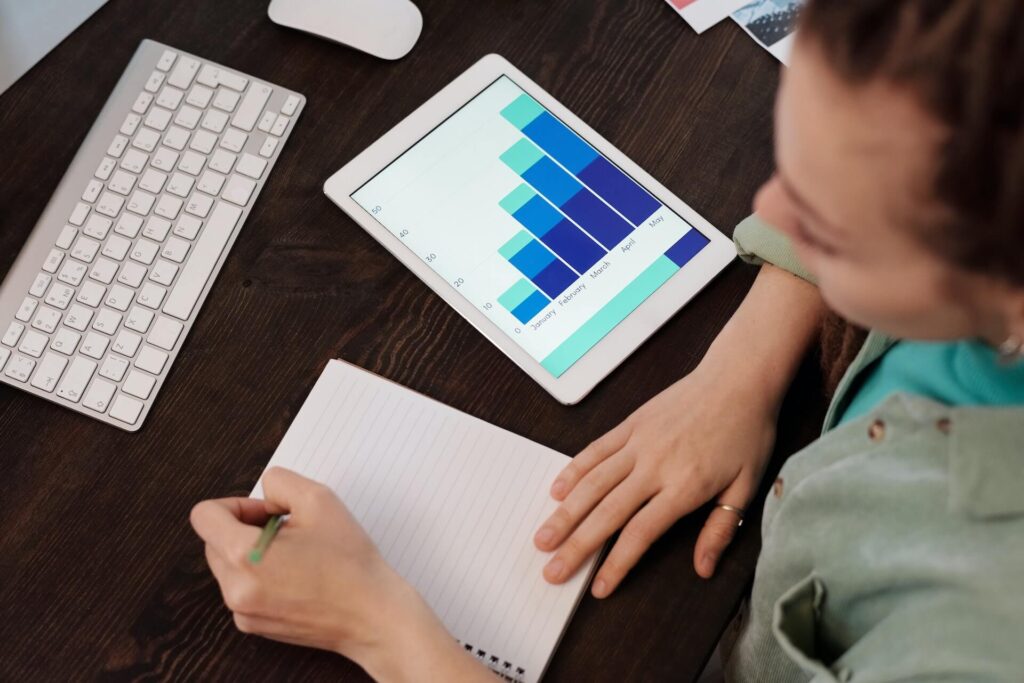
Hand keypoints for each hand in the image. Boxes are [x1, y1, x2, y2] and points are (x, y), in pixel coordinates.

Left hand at [190, 467, 485, 681]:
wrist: (372, 615)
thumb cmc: (350, 562)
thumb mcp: (319, 499)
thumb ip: (280, 482)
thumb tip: (262, 495)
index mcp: (243, 556)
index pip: (204, 515)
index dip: (236, 503)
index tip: (267, 512)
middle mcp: (235, 588)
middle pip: (213, 540)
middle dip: (246, 527)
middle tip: (289, 530)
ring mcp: (242, 611)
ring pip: (227, 564)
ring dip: (253, 552)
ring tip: (296, 555)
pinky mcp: (253, 625)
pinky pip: (241, 588)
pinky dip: (260, 576)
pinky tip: (297, 576)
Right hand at [534, 364, 777, 596]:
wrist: (738, 378)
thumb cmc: (746, 432)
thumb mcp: (747, 486)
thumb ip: (720, 528)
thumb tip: (703, 569)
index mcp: (685, 485)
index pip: (640, 532)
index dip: (616, 563)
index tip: (598, 588)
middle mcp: (655, 465)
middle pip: (607, 512)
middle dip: (576, 545)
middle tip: (550, 571)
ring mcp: (638, 442)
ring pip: (592, 482)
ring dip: (564, 512)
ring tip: (542, 537)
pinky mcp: (631, 424)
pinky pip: (595, 450)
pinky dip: (573, 470)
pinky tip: (555, 491)